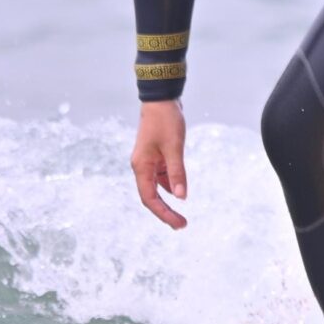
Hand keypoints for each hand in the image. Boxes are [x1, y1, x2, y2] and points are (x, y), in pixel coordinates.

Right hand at [130, 99, 188, 228]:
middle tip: (182, 225)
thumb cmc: (166, 121)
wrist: (161, 99)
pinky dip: (170, 185)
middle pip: (151, 196)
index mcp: (142, 167)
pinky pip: (161, 176)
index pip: (150, 198)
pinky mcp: (155, 156)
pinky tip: (179, 191)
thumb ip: (177, 172)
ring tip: (181, 214)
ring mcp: (148, 161)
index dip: (164, 213)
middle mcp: (142, 166)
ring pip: (156, 187)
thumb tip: (182, 197)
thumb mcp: (174, 147)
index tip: (179, 223)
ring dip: (168, 201)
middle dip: (165, 212)